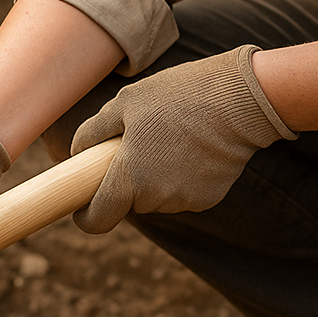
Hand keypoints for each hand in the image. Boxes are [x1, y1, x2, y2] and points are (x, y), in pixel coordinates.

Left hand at [71, 45, 295, 232]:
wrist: (242, 99)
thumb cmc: (178, 95)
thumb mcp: (125, 103)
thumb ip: (93, 132)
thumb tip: (75, 153)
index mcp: (129, 179)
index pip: (97, 220)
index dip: (85, 216)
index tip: (82, 206)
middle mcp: (155, 199)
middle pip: (128, 202)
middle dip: (126, 181)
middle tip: (138, 144)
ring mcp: (183, 202)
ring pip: (155, 197)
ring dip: (154, 178)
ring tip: (170, 138)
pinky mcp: (207, 199)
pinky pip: (180, 193)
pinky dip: (180, 177)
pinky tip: (192, 148)